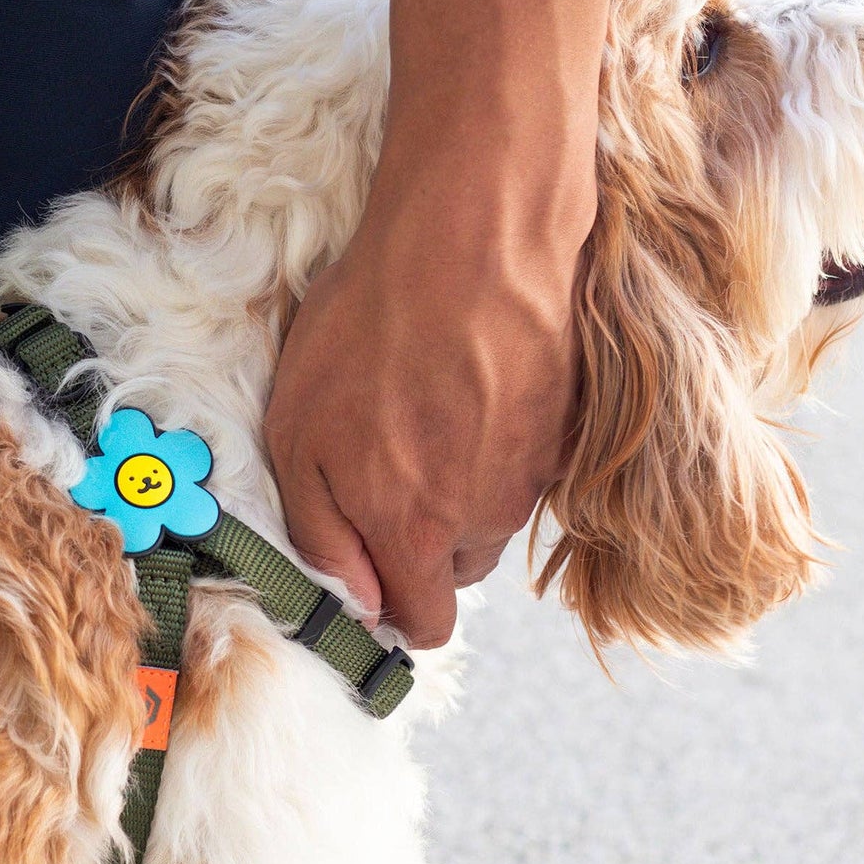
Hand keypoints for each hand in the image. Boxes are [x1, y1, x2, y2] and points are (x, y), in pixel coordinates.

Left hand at [265, 123, 591, 647]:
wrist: (471, 237)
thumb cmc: (370, 328)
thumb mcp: (297, 434)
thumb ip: (324, 536)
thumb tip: (358, 601)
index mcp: (417, 531)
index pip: (426, 625)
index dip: (396, 608)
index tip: (377, 569)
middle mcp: (487, 516)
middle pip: (459, 567)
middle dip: (425, 538)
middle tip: (390, 455)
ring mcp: (535, 469)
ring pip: (493, 510)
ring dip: (464, 481)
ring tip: (428, 400)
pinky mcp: (566, 423)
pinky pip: (526, 458)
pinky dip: (501, 436)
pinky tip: (471, 377)